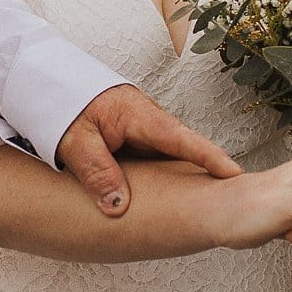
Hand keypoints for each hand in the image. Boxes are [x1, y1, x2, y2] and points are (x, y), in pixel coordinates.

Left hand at [58, 84, 243, 215]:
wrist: (51, 83)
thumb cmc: (62, 104)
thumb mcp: (75, 140)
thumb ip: (96, 172)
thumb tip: (118, 208)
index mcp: (139, 116)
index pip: (182, 139)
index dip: (209, 158)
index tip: (235, 174)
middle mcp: (149, 122)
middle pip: (186, 151)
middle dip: (212, 171)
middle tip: (239, 196)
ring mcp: (145, 133)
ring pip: (173, 159)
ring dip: (190, 178)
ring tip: (215, 204)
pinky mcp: (136, 142)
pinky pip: (159, 162)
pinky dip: (169, 178)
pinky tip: (175, 198)